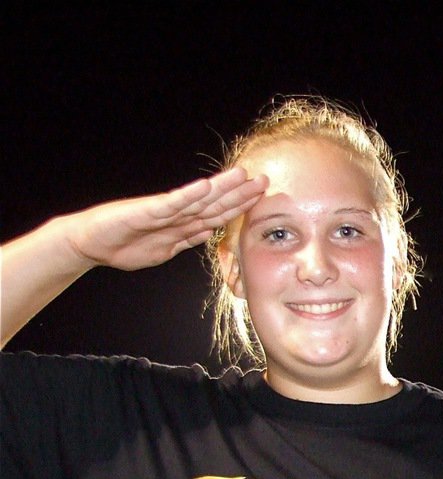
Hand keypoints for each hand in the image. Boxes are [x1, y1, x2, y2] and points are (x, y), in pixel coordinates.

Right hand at [63, 168, 266, 271]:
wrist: (89, 243)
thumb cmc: (123, 245)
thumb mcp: (164, 250)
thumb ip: (186, 240)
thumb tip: (207, 233)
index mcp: (183, 225)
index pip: (218, 215)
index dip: (240, 207)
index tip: (262, 199)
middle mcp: (177, 215)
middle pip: (215, 203)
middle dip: (241, 193)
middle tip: (265, 181)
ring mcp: (163, 212)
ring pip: (199, 199)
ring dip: (222, 188)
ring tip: (243, 176)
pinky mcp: (146, 211)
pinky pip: (172, 203)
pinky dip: (190, 195)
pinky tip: (206, 186)